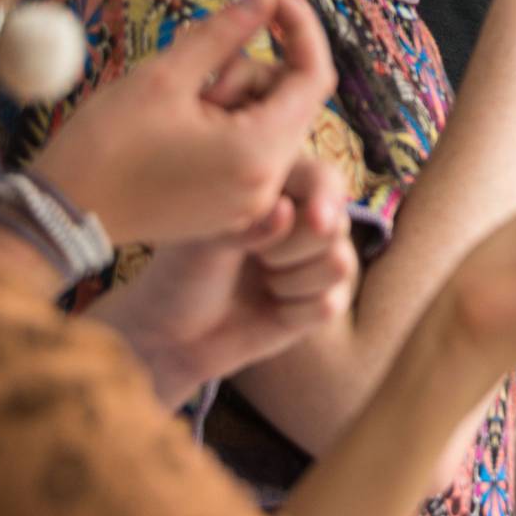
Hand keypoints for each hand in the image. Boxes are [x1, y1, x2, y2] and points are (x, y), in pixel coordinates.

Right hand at [29, 0, 336, 245]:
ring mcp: (251, 204)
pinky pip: (255, 152)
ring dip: (240, 97)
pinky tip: (184, 126)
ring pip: (274, 124)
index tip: (275, 0)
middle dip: (256, 68)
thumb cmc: (106, 143)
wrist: (64, 213)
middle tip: (199, 71)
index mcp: (258, 151)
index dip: (302, 29)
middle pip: (295, 100)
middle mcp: (267, 185)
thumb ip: (228, 31)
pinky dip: (233, 125)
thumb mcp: (167, 74)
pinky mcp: (232, 212)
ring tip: (183, 104)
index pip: (315, 75)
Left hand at [92, 157, 357, 405]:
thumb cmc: (180, 273)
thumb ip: (247, 224)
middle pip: (337, 223)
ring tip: (261, 281)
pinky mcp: (319, 301)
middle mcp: (304, 218)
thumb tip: (286, 211)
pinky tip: (272, 309)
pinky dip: (297, 311)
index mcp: (278, 186)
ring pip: (341, 264)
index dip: (325, 196)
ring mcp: (314, 260)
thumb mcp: (204, 240)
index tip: (315, 218)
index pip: (322, 179)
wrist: (174, 336)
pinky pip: (332, 303)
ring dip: (293, 281)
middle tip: (255, 257)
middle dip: (293, 247)